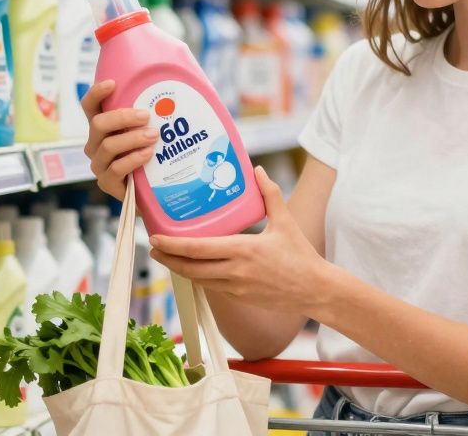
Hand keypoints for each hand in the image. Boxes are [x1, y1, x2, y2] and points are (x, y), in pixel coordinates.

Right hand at [80, 80, 155, 200]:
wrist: (153, 193)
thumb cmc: (151, 157)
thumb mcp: (148, 133)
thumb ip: (150, 117)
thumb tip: (172, 95)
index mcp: (103, 128)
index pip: (90, 106)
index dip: (96, 93)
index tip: (112, 83)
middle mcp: (95, 144)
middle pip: (98, 124)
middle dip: (122, 117)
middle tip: (146, 116)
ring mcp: (99, 164)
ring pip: (108, 146)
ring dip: (132, 138)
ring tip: (153, 136)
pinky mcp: (106, 183)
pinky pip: (115, 168)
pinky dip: (132, 159)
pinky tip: (147, 155)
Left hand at [149, 166, 334, 316]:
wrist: (314, 290)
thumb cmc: (300, 255)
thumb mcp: (285, 221)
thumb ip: (270, 194)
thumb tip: (257, 170)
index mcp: (243, 250)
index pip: (198, 249)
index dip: (173, 245)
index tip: (155, 238)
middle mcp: (235, 271)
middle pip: (190, 267)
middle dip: (168, 258)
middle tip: (153, 247)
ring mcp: (236, 287)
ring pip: (198, 279)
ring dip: (180, 268)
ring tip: (166, 256)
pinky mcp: (239, 297)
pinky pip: (211, 286)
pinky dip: (197, 276)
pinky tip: (191, 267)